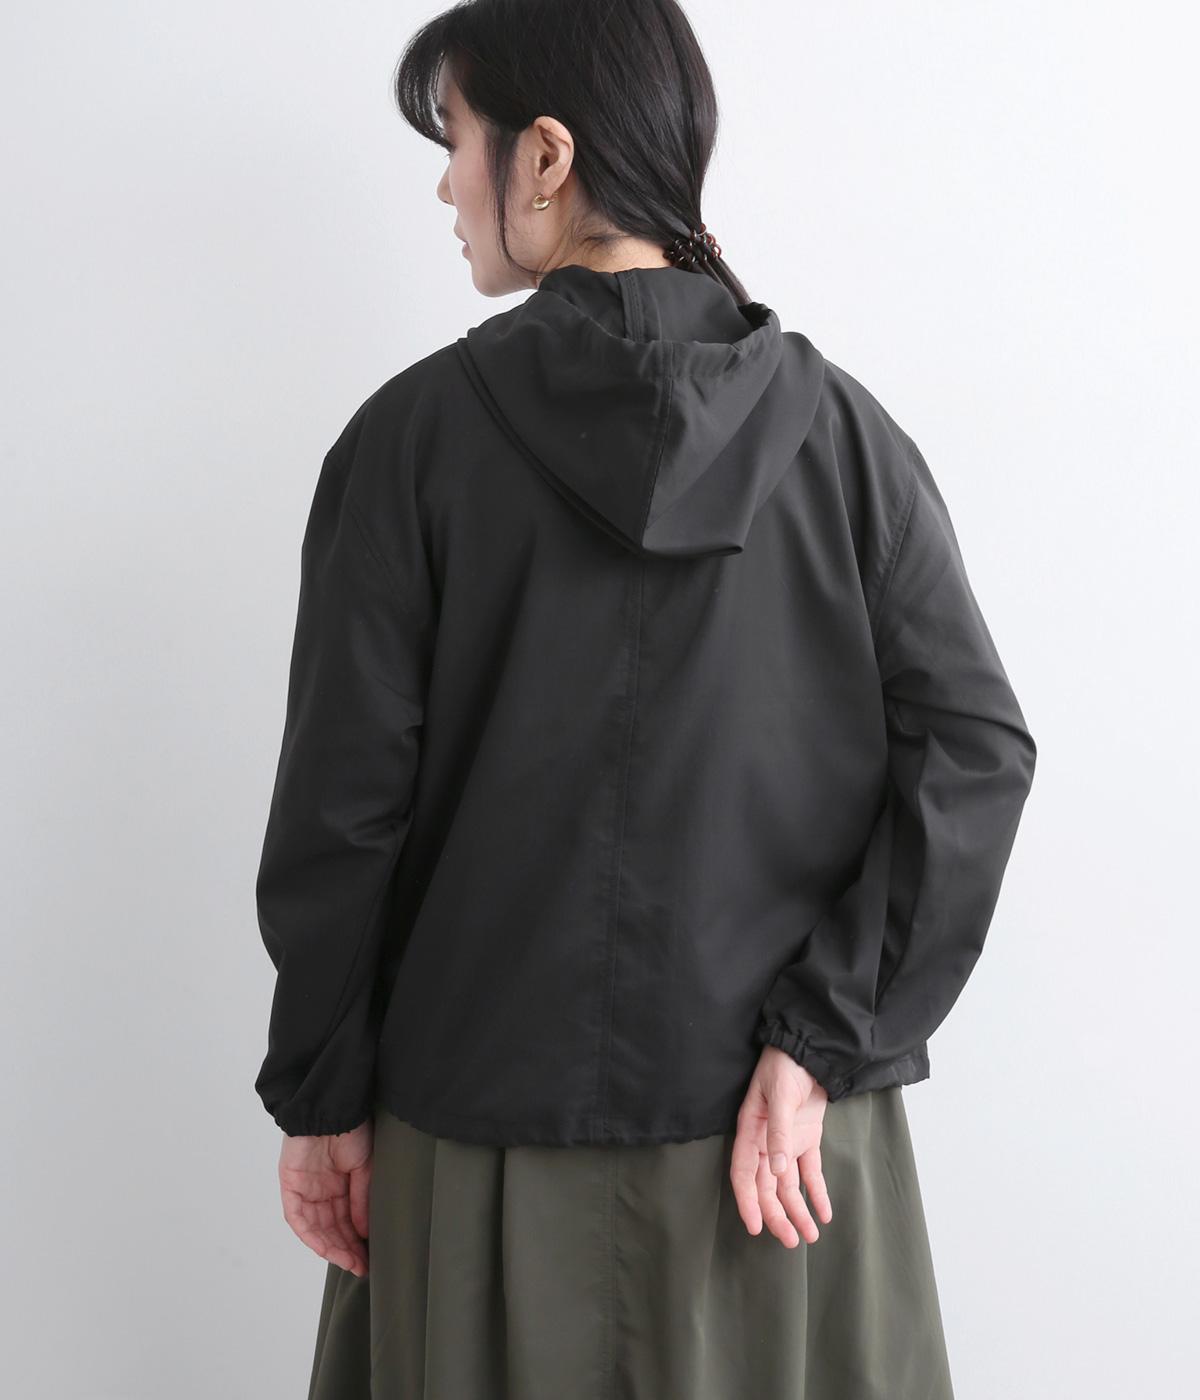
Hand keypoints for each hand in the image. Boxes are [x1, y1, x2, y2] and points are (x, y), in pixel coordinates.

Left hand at [278, 1119, 373, 1276]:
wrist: (332, 1105)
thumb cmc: (352, 1129)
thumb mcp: (365, 1167)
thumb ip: (361, 1199)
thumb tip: (363, 1232)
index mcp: (338, 1183)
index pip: (345, 1220)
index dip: (355, 1241)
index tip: (368, 1259)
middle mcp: (320, 1190)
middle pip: (330, 1227)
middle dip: (344, 1249)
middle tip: (360, 1266)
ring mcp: (304, 1188)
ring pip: (314, 1227)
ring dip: (330, 1246)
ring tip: (348, 1261)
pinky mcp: (290, 1184)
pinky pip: (296, 1217)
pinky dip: (310, 1234)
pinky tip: (325, 1248)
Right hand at [730, 1045, 833, 1246]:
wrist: (810, 1049)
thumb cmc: (785, 1067)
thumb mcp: (780, 1097)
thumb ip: (779, 1134)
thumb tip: (775, 1171)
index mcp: (751, 1131)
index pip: (743, 1173)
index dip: (747, 1201)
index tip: (754, 1227)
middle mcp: (765, 1142)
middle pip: (767, 1186)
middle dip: (777, 1214)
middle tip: (790, 1241)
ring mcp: (787, 1142)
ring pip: (788, 1185)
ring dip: (798, 1210)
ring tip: (810, 1235)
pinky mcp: (807, 1140)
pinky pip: (810, 1172)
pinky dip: (817, 1193)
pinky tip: (824, 1213)